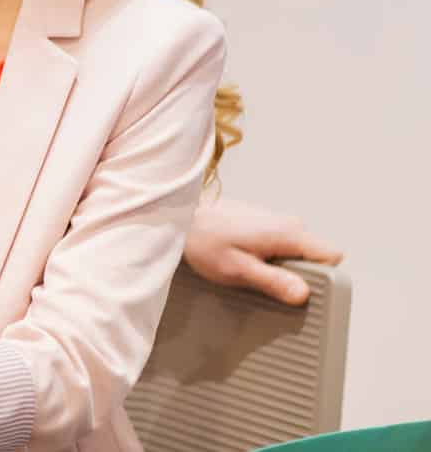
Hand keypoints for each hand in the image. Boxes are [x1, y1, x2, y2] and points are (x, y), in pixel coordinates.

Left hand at [186, 199, 342, 306]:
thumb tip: (303, 294)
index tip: (301, 289)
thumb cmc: (203, 241)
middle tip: (267, 282)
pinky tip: (244, 259)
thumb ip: (272, 281)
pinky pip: (281, 244)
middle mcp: (288, 222)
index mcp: (288, 232)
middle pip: (314, 257)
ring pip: (296, 251)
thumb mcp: (237, 269)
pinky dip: (269, 255)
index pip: (332, 256)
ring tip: (250, 269)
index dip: (322, 277)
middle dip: (297, 274)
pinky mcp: (264, 222)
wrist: (180, 217)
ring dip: (280, 265)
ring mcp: (277, 219)